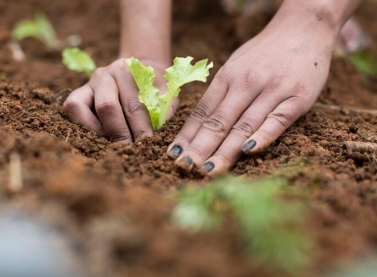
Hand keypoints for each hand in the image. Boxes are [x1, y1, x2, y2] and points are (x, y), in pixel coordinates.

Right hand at [63, 58, 177, 142]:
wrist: (141, 72)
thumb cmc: (154, 89)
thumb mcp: (165, 95)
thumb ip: (164, 111)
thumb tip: (156, 137)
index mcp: (128, 70)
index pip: (134, 105)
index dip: (140, 129)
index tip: (146, 146)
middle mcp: (105, 74)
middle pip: (107, 107)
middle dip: (119, 134)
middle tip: (130, 151)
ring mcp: (88, 83)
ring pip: (81, 107)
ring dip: (97, 131)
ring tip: (113, 145)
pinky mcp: (77, 94)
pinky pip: (72, 109)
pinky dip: (84, 126)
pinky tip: (100, 137)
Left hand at [167, 10, 335, 175]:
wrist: (305, 27)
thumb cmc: (265, 52)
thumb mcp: (236, 65)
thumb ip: (221, 91)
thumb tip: (200, 121)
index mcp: (228, 77)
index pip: (203, 112)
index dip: (187, 135)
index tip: (174, 154)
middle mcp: (246, 83)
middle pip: (219, 122)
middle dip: (199, 148)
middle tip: (184, 168)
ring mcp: (272, 90)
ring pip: (244, 125)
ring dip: (224, 151)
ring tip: (208, 171)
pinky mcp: (297, 98)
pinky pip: (277, 120)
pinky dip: (263, 136)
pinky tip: (248, 152)